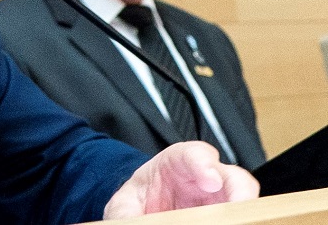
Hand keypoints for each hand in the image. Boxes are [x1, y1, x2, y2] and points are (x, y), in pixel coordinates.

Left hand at [104, 141, 258, 217]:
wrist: (146, 209)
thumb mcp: (125, 203)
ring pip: (245, 199)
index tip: (209, 179)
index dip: (204, 164)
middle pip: (233, 176)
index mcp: (176, 164)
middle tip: (236, 209)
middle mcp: (206, 179)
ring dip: (246, 212)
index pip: (195, 154)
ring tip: (239, 221)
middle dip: (239, 191)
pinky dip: (242, 220)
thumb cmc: (140, 200)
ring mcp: (222, 200)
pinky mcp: (228, 215)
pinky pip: (245, 217)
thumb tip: (131, 222)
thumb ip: (127, 212)